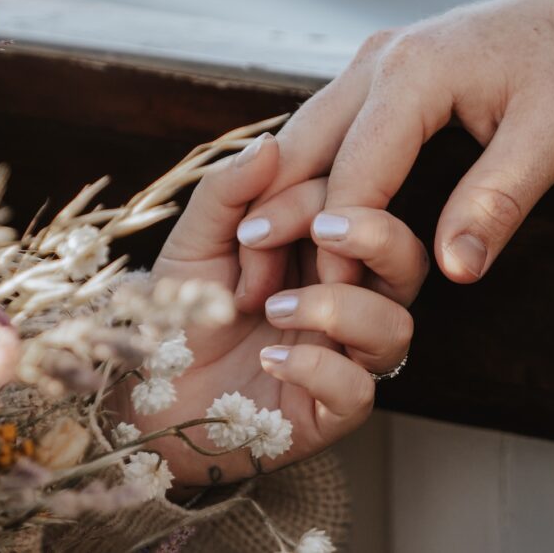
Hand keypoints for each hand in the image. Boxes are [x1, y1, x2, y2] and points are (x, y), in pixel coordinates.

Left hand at [109, 134, 425, 486]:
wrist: (145, 393)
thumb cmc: (180, 312)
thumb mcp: (194, 243)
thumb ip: (228, 193)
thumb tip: (270, 142)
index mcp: (324, 253)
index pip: (358, 208)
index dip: (315, 205)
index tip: (250, 229)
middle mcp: (348, 299)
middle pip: (407, 261)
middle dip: (374, 237)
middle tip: (321, 231)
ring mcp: (344, 356)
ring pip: (395, 327)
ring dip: (339, 306)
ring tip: (273, 309)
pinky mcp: (330, 410)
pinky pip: (359, 389)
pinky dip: (317, 368)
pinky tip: (270, 358)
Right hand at [241, 0, 553, 283]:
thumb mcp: (551, 139)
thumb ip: (496, 203)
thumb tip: (452, 271)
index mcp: (412, 73)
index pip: (353, 173)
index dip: (338, 242)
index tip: (334, 298)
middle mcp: (379, 59)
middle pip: (303, 147)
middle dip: (276, 215)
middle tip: (252, 283)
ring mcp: (377, 60)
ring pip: (308, 133)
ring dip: (283, 192)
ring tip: (259, 256)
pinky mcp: (386, 72)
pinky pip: (332, 125)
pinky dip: (310, 170)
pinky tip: (302, 211)